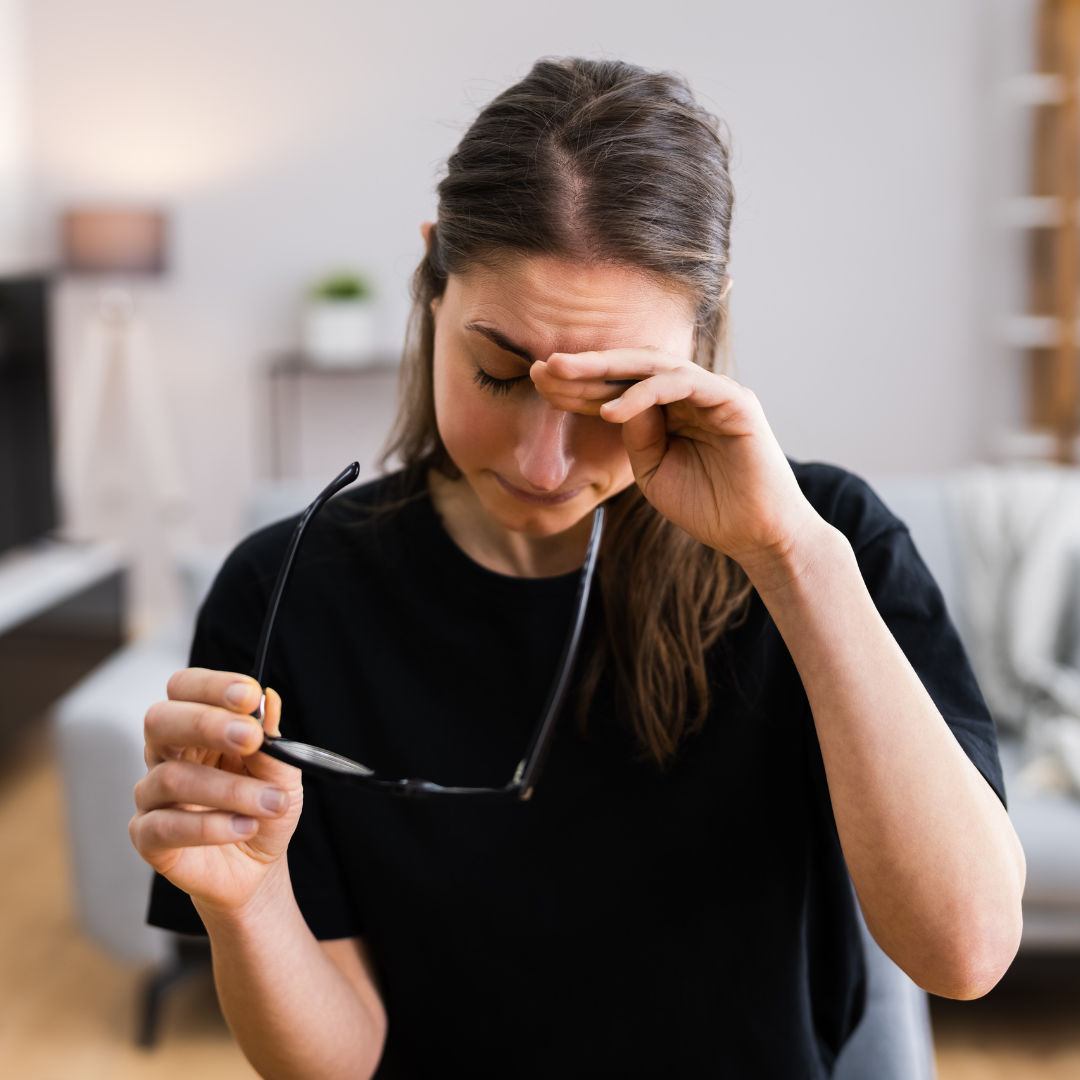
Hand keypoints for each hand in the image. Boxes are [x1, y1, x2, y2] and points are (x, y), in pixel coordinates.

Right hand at [129, 669, 302, 913]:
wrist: (258, 864)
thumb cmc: (265, 806)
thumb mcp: (282, 772)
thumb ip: (272, 741)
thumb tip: (268, 700)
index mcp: (196, 727)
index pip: (185, 688)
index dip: (211, 686)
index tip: (249, 694)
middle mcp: (166, 754)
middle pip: (160, 720)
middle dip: (206, 723)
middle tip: (250, 737)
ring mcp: (151, 795)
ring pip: (173, 778)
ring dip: (230, 789)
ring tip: (272, 802)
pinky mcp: (147, 837)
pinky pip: (167, 826)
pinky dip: (212, 827)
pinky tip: (245, 827)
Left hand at [531, 350, 824, 584]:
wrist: (756, 536)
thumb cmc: (709, 508)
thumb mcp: (654, 472)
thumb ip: (635, 438)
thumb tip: (613, 403)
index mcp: (670, 409)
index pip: (617, 388)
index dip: (578, 386)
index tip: (537, 383)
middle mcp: (690, 392)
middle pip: (629, 369)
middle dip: (584, 367)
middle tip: (541, 365)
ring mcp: (713, 392)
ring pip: (652, 366)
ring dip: (605, 368)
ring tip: (563, 375)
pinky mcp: (733, 400)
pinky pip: (681, 386)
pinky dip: (645, 395)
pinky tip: (610, 410)